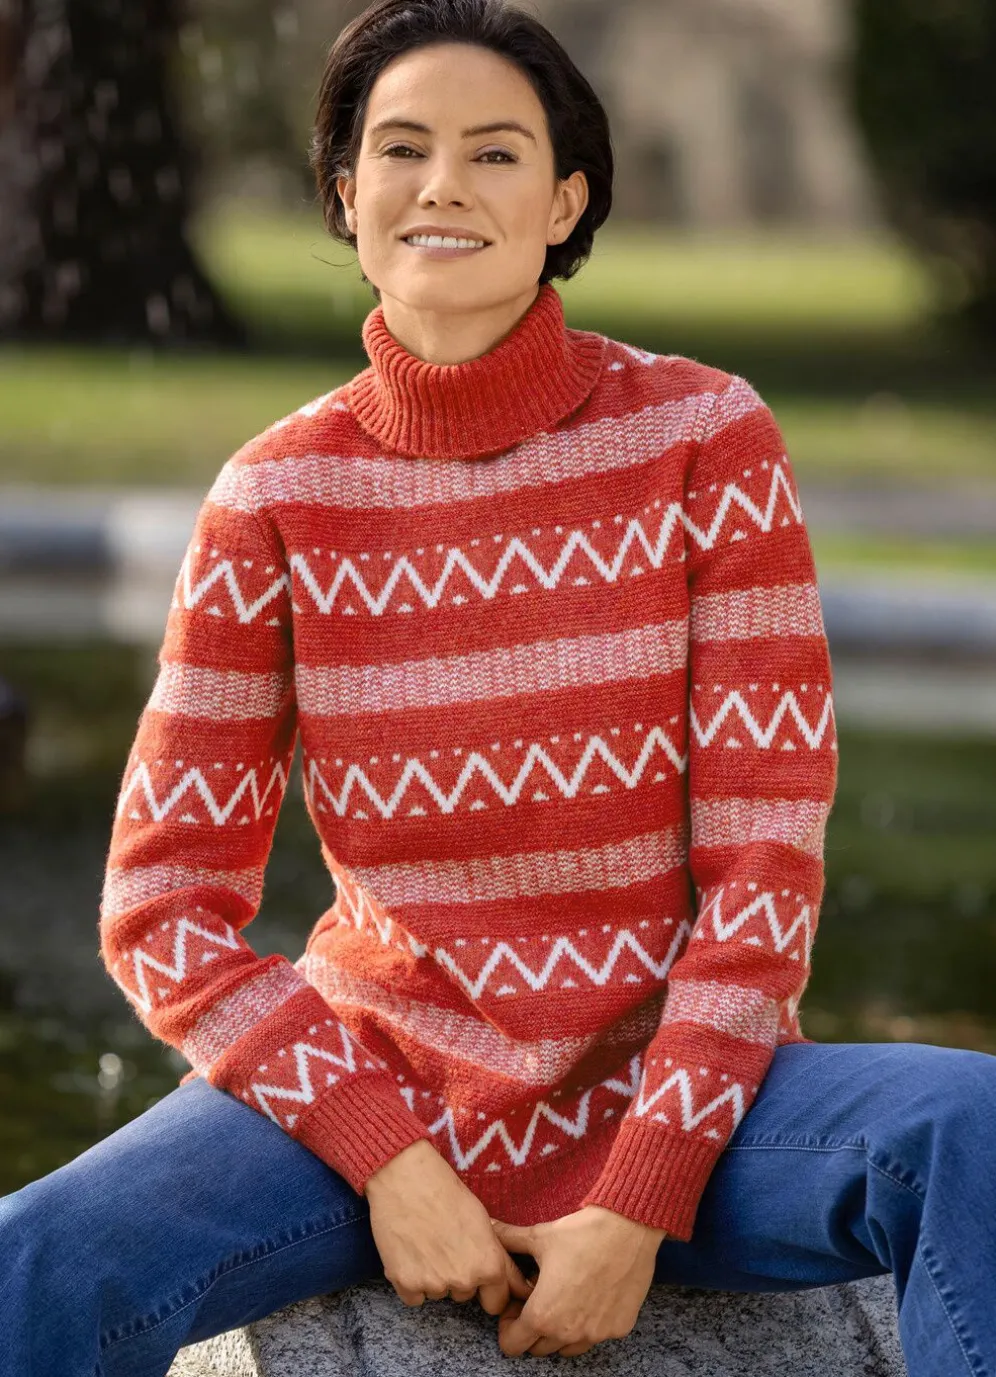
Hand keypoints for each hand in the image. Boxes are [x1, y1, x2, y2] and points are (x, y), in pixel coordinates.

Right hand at [364, 1139, 535, 1314]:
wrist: (405, 1178)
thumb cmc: (446, 1191)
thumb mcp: (483, 1220)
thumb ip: (495, 1254)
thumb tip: (508, 1277)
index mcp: (489, 1264)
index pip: (498, 1301)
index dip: (491, 1290)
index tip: (483, 1282)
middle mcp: (464, 1280)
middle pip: (465, 1294)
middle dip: (459, 1277)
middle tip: (447, 1246)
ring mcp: (434, 1285)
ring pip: (439, 1293)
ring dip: (434, 1278)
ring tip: (426, 1242)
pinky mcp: (405, 1284)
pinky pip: (414, 1297)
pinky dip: (411, 1281)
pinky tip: (410, 1252)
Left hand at [491, 1205, 666, 1357]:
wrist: (628, 1229)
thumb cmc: (581, 1234)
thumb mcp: (539, 1236)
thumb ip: (508, 1239)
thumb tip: (489, 1228)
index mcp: (542, 1314)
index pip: (512, 1344)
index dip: (508, 1326)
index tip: (516, 1306)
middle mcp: (568, 1332)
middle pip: (538, 1349)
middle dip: (532, 1329)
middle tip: (538, 1299)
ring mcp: (595, 1334)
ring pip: (566, 1348)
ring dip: (559, 1331)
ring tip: (563, 1298)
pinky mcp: (618, 1329)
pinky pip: (594, 1337)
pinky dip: (587, 1324)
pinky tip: (588, 1296)